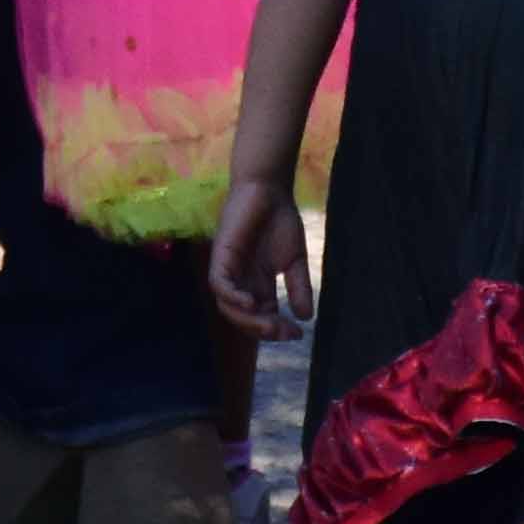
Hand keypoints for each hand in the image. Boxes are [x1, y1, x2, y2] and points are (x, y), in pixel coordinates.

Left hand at [208, 176, 313, 338]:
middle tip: (285, 333)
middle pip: (243, 318)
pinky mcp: (220, 256)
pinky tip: (252, 304)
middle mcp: (239, 282)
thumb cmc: (280, 220)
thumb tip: (305, 318)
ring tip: (270, 324)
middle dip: (263, 330)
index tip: (298, 334)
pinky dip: (232, 298)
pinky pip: (219, 285)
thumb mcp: (294, 260)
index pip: (261, 318)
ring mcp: (228, 269)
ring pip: (228, 307)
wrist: (269, 188)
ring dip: (247, 320)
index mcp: (256, 285)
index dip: (276, 330)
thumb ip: (298, 287)